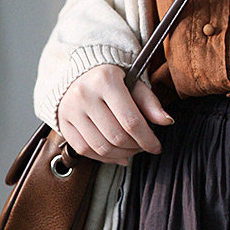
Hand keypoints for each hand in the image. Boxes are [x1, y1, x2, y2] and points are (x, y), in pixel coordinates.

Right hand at [57, 64, 173, 165]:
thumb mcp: (134, 82)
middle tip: (145, 147)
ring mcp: (70, 110)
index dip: (147, 139)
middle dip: (136, 147)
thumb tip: (167, 121)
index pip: (131, 121)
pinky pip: (83, 150)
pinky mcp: (62, 122)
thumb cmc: (112, 78)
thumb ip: (150, 102)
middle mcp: (84, 95)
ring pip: (100, 147)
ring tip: (132, 150)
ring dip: (121, 155)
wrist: (79, 71)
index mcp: (105, 80)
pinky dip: (103, 158)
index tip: (157, 147)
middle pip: (116, 136)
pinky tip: (117, 155)